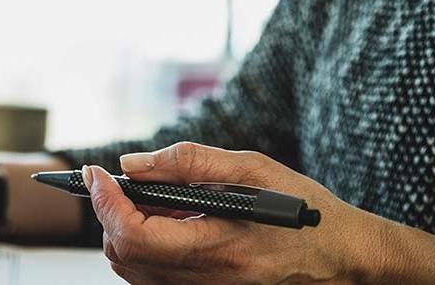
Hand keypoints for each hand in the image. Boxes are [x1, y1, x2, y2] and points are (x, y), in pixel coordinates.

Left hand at [83, 142, 434, 283]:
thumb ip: (189, 162)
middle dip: (107, 213)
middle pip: (124, 255)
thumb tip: (132, 163)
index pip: (136, 235)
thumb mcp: (252, 169)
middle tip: (115, 181)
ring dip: (122, 228)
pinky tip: (162, 219)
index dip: (106, 202)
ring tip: (145, 198)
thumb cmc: (302, 209)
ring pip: (131, 269)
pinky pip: (150, 275)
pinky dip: (141, 244)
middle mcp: (208, 281)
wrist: (339, 255)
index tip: (95, 172)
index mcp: (221, 249)